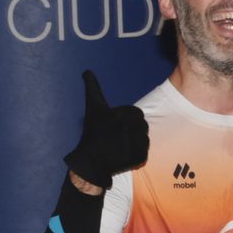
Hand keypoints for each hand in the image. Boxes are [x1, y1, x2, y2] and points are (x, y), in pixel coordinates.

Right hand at [63, 70, 147, 190]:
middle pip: (143, 126)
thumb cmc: (92, 132)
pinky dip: (137, 155)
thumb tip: (87, 70)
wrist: (90, 162)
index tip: (115, 126)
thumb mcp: (93, 108)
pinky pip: (145, 153)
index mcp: (118, 115)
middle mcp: (125, 129)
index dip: (127, 120)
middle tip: (118, 138)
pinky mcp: (136, 159)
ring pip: (145, 139)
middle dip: (133, 130)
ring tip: (121, 147)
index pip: (137, 114)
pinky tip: (124, 156)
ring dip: (136, 142)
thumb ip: (92, 87)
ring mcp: (131, 145)